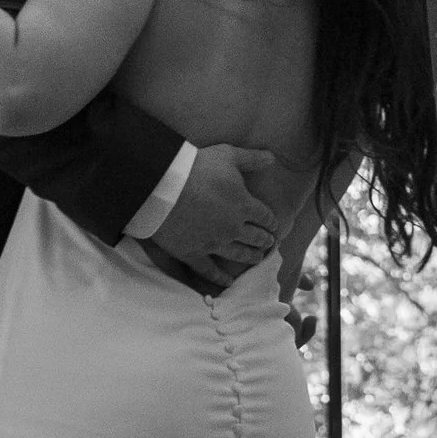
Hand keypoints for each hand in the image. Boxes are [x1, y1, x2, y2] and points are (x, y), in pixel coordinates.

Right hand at [152, 143, 281, 287]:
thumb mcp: (228, 155)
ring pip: (238, 254)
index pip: (265, 217)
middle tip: (269, 243)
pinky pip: (209, 271)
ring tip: (257, 259)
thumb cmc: (197, 167)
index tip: (273, 225)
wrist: (163, 186)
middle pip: (255, 238)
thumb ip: (252, 158)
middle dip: (264, 240)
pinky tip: (228, 282)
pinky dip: (219, 278)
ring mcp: (214, 244)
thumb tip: (273, 158)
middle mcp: (233, 228)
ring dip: (250, 257)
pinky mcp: (193, 253)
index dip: (271, 221)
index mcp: (244, 206)